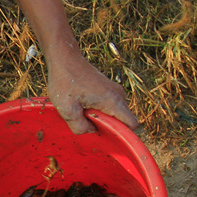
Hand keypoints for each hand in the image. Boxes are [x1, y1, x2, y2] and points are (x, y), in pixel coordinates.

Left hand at [0, 0, 139, 134]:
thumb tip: (91, 132)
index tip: (107, 139)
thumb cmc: (64, 81)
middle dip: (107, 128)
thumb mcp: (66, 109)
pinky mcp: (108, 88)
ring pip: (114, 113)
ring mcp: (114, 90)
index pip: (132, 125)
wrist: (64, 57)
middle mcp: (119, 95)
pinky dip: (98, 110)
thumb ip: (80, 127)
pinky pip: (108, 106)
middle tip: (86, 124)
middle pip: (122, 121)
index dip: (124, 136)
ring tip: (81, 113)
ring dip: (100, 118)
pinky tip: (81, 107)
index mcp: (113, 101)